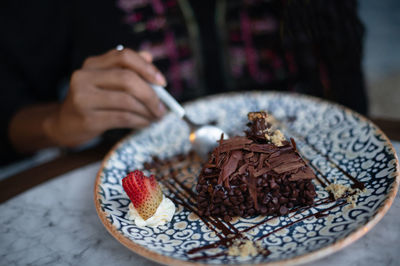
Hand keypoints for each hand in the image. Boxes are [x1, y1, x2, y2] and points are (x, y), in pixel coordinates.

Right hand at [44, 48, 166, 146]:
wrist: (64, 124)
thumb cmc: (92, 101)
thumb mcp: (105, 82)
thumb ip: (126, 69)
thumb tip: (149, 57)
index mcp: (92, 64)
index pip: (124, 56)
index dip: (147, 68)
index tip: (162, 82)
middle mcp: (84, 77)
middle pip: (128, 79)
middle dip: (151, 95)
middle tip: (163, 108)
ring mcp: (84, 98)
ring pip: (127, 101)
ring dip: (148, 111)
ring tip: (156, 117)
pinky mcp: (88, 118)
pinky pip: (123, 118)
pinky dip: (140, 121)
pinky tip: (145, 123)